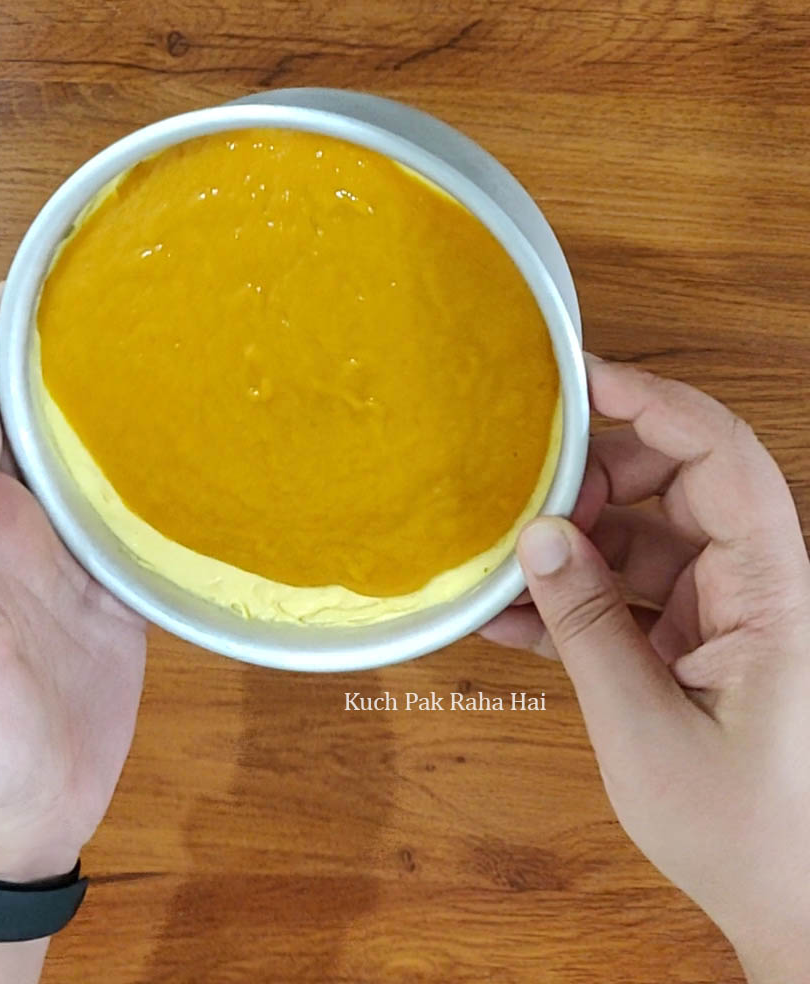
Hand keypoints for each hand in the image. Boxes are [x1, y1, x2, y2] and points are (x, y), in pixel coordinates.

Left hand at [0, 285, 146, 882]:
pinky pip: (134, 512)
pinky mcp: (119, 585)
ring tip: (155, 346)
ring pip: (81, 454)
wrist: (25, 817)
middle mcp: (13, 525)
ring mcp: (69, 553)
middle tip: (99, 297)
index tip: (11, 296)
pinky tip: (191, 437)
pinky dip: (155, 471)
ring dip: (104, 401)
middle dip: (45, 353)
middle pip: (21, 416)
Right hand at [482, 356, 809, 981]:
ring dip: (571, 542)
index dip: (655, 404)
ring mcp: (723, 611)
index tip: (579, 380)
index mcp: (774, 592)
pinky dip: (572, 598)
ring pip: (642, 535)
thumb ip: (588, 625)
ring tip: (505, 561)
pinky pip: (627, 592)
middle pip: (677, 481)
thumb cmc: (746, 831)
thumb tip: (538, 535)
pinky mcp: (694, 639)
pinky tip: (512, 614)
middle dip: (595, 473)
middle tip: (524, 488)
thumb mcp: (646, 727)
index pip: (721, 459)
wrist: (792, 906)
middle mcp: (755, 585)